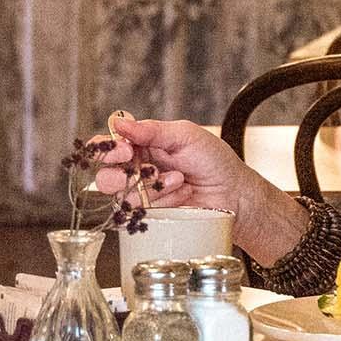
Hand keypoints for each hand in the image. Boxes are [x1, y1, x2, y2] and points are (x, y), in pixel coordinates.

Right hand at [91, 115, 297, 253]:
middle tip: (150, 171)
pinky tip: (182, 194)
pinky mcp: (152, 217)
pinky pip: (142, 214)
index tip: (125, 150)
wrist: (234, 192)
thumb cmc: (214, 160)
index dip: (108, 149)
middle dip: (123, 176)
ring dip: (153, 189)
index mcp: (142, 145)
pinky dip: (164, 202)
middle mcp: (138, 170)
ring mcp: (144, 196)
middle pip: (106, 177)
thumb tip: (120, 123)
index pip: (108, 146)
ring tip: (179, 179)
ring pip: (124, 198)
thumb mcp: (185, 135)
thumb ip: (151, 130)